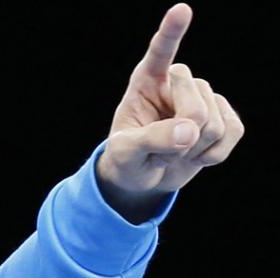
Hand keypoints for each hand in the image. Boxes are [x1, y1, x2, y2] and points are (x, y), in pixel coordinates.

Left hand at [96, 3, 244, 223]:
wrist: (144, 178)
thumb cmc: (127, 158)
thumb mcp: (126, 152)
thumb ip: (151, 139)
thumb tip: (189, 132)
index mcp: (146, 82)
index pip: (160, 53)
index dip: (172, 33)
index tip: (181, 10)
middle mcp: (177, 84)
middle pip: (197, 106)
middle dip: (181, 137)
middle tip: (158, 150)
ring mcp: (205, 98)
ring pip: (216, 124)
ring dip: (194, 150)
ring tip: (172, 152)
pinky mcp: (225, 117)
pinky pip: (234, 132)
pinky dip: (214, 154)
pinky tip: (196, 155)